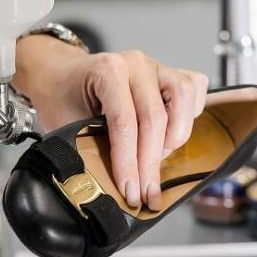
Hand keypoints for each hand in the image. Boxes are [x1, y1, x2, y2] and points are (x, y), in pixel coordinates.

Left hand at [20, 42, 209, 210]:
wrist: (61, 74)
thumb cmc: (64, 97)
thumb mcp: (67, 124)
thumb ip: (91, 149)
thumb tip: (114, 187)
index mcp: (107, 70)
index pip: (125, 122)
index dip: (129, 162)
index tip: (130, 191)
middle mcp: (135, 64)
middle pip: (156, 118)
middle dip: (151, 163)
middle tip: (146, 193)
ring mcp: (156, 66)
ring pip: (183, 99)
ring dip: (175, 137)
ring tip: (158, 159)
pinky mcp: (170, 72)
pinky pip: (194, 89)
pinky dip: (190, 113)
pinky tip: (173, 133)